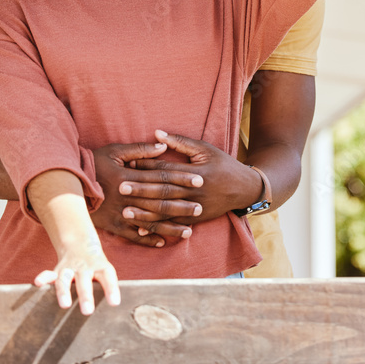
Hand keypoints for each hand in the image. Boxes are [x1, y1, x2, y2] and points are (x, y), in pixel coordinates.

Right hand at [34, 231, 119, 315]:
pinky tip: (38, 283)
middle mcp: (85, 267)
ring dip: (64, 292)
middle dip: (85, 296)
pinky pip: (49, 274)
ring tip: (65, 305)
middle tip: (88, 311)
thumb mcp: (105, 272)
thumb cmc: (97, 267)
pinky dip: (44, 278)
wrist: (82, 244)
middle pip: (84, 281)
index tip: (114, 303)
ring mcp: (70, 268)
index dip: (111, 289)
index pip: (108, 276)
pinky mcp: (57, 270)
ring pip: (65, 279)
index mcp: (100, 267)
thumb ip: (106, 288)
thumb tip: (111, 313)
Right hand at [91, 142, 204, 245]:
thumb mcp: (114, 151)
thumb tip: (163, 146)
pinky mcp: (112, 225)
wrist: (66, 186)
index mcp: (130, 177)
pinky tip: (162, 242)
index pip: (162, 178)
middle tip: (201, 207)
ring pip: (150, 222)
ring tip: (189, 230)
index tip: (200, 180)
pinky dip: (147, 239)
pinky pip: (133, 235)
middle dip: (182, 205)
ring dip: (170, 227)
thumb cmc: (93, 164)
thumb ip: (140, 150)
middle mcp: (128, 197)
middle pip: (160, 202)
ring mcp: (120, 213)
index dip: (182, 179)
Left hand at [125, 130, 262, 223]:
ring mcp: (195, 208)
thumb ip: (181, 142)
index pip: (167, 169)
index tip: (128, 162)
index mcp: (196, 172)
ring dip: (145, 212)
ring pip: (167, 212)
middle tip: (120, 187)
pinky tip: (141, 230)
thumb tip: (157, 133)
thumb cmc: (223, 165)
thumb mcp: (205, 149)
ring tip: (125, 211)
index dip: (148, 165)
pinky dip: (157, 228)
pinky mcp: (195, 220)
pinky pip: (173, 226)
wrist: (244, 189)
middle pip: (164, 190)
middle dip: (141, 189)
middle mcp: (195, 192)